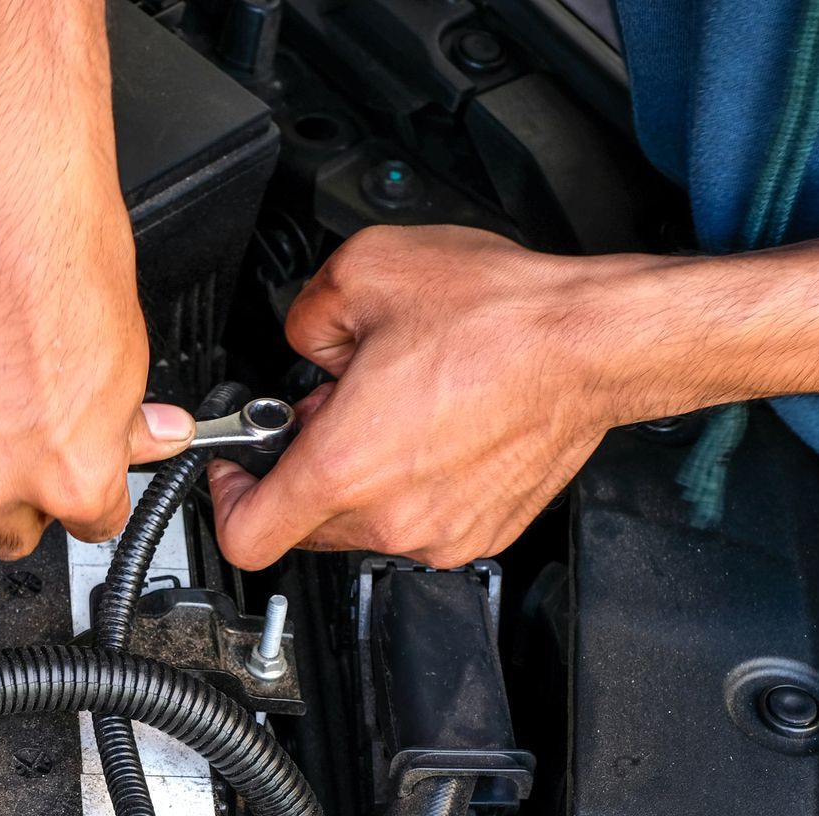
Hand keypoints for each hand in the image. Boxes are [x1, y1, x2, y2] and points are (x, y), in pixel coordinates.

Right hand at [0, 2, 194, 561]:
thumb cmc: (65, 250)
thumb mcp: (127, 352)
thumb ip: (124, 420)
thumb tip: (145, 439)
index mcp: (70, 472)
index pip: (88, 529)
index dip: (83, 503)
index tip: (72, 486)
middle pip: (3, 539)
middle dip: (13, 507)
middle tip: (13, 463)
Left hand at [209, 225, 818, 568]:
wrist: (591, 342)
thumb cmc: (497, 316)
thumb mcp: (362, 273)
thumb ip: (304, 318)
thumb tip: (304, 341)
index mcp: (345, 468)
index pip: (246, 538)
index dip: (227, 502)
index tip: (238, 468)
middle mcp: (390, 518)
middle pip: (303, 526)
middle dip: (302, 470)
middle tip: (333, 410)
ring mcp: (441, 533)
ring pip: (361, 525)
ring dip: (359, 477)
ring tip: (394, 411)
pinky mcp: (481, 533)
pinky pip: (417, 521)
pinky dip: (409, 484)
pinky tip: (433, 427)